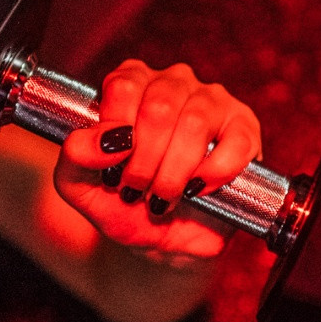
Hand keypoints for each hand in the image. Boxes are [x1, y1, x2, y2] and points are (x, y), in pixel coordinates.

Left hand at [55, 60, 261, 261]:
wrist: (161, 239)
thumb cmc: (121, 203)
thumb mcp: (80, 186)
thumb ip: (76, 158)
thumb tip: (106, 140)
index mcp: (130, 83)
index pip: (123, 87)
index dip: (116, 138)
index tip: (113, 173)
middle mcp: (172, 82)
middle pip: (159, 107)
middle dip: (144, 163)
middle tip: (138, 191)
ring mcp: (212, 101)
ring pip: (195, 123)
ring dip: (175, 172)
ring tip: (164, 197)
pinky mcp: (244, 128)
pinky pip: (235, 142)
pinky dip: (213, 173)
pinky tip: (198, 189)